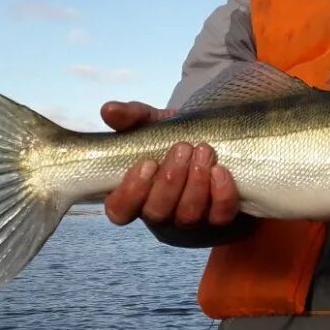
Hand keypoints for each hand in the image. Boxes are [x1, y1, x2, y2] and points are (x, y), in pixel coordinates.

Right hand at [100, 100, 240, 228]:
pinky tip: (221, 171)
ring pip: (188, 215)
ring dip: (196, 183)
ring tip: (204, 151)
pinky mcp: (218, 219)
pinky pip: (219, 217)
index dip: (131, 192)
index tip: (147, 163)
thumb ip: (131, 117)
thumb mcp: (153, 123)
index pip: (120, 210)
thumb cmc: (174, 136)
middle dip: (170, 181)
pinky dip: (221, 195)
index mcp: (136, 194)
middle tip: (183, 148)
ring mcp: (188, 220)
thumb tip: (108, 110)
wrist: (216, 138)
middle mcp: (160, 213)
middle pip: (157, 212)